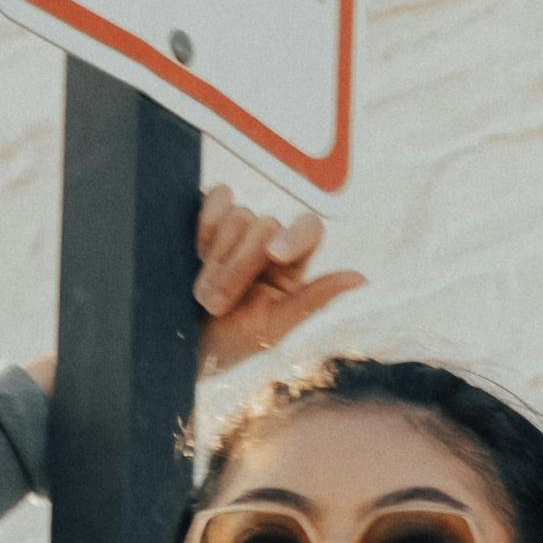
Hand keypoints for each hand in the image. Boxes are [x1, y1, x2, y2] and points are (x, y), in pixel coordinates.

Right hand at [197, 194, 359, 384]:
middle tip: (215, 305)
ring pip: (238, 215)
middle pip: (264, 226)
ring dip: (216, 258)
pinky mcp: (208, 217)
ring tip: (203, 295)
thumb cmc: (231, 346)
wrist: (181, 346)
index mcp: (292, 266)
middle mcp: (269, 241)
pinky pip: (217, 197)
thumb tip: (361, 279)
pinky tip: (196, 250)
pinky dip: (206, 221)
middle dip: (236, 267)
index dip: (295, 235)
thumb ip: (313, 300)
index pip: (309, 228)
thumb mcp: (273, 329)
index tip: (274, 255)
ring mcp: (238, 228)